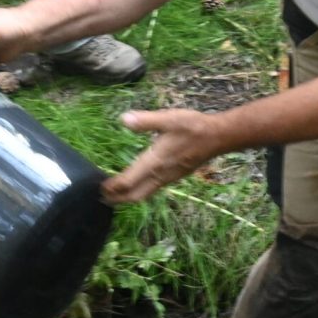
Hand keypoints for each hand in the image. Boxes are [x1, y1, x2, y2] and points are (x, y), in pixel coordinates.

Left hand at [104, 110, 225, 203]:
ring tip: (115, 194)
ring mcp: (169, 177)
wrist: (219, 137)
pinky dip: (140, 190)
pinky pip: (153, 189)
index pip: (128, 182)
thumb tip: (124, 119)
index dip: (112, 187)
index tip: (98, 187)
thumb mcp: (168, 119)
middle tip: (102, 198)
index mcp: (155, 163)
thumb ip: (145, 121)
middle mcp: (161, 174)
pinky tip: (138, 183)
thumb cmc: (193, 127)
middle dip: (118, 199)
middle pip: (135, 195)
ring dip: (128, 196)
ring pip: (145, 194)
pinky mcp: (176, 176)